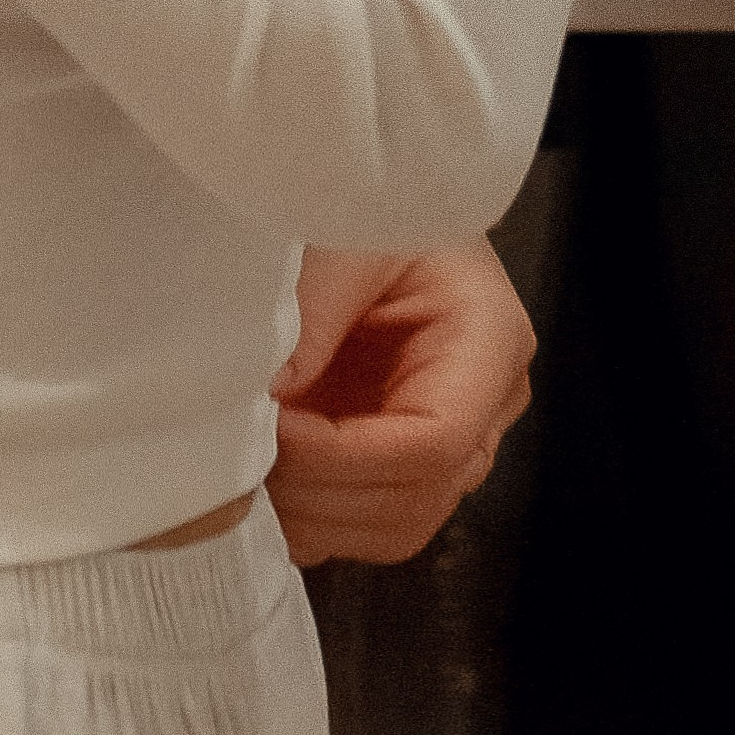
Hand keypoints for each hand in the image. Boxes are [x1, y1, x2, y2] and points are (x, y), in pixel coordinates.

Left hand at [266, 239, 535, 567]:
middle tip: (244, 455)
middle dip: (319, 494)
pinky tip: (266, 475)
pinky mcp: (413, 458)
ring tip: (250, 465)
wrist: (379, 206)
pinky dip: (311, 517)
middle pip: (416, 500)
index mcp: (490, 339)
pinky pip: (370, 523)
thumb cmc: (374, 207)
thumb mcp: (345, 238)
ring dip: (311, 515)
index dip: (341, 458)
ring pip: (395, 528)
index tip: (271, 428)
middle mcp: (489, 403)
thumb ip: (311, 316)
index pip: (434, 443)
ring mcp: (458, 438)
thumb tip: (267, 404)